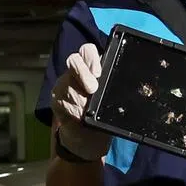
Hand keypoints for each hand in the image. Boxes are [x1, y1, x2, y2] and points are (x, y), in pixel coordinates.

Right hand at [50, 43, 110, 161]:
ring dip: (79, 97)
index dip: (90, 57)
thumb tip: (130, 85)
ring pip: (68, 83)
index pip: (87, 51)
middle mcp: (75, 72)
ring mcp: (63, 85)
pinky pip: (62, 102)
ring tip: (87, 107)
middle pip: (73, 61)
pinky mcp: (55, 101)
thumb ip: (112, 87)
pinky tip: (79, 116)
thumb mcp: (109, 96)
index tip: (98, 72)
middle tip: (93, 89)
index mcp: (91, 67)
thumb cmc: (102, 110)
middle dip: (83, 74)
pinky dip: (72, 110)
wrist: (86, 134)